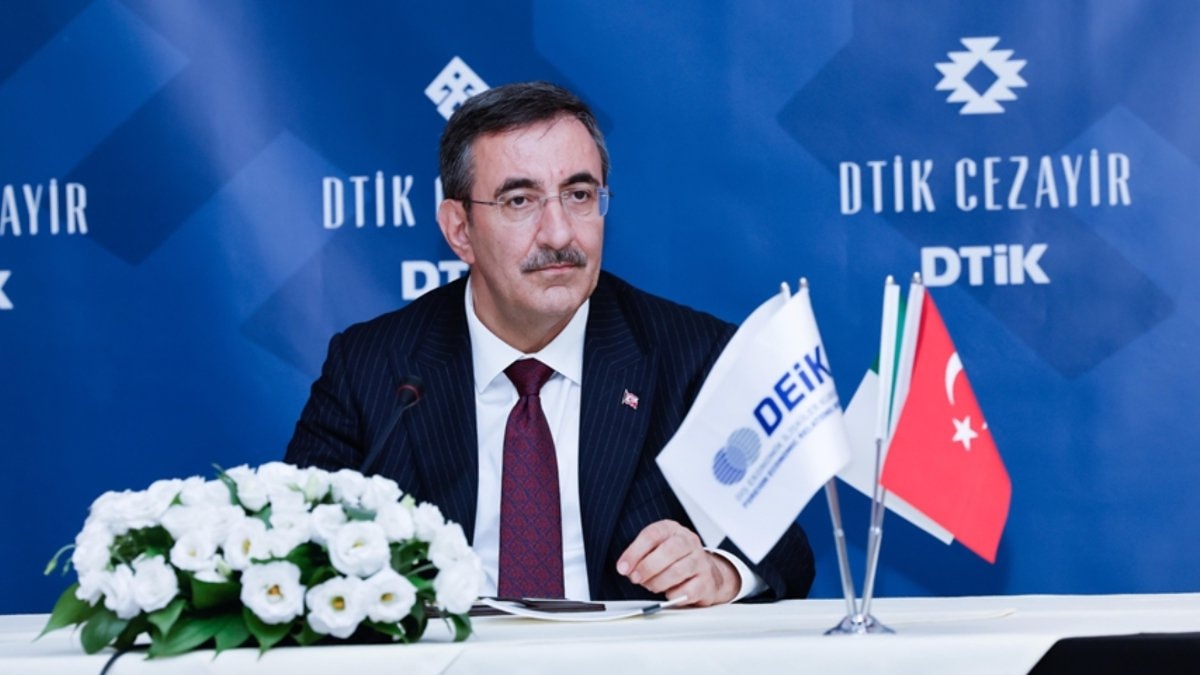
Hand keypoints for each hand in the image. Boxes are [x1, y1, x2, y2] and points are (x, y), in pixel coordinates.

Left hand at [616, 520, 738, 606]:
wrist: (707, 573)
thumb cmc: (676, 560)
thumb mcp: (657, 550)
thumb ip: (640, 556)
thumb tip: (626, 569)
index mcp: (672, 530)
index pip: (652, 535)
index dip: (634, 552)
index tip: (623, 567)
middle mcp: (689, 542)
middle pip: (669, 550)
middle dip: (647, 567)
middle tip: (636, 578)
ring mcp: (700, 562)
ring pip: (677, 571)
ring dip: (658, 583)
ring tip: (651, 586)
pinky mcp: (706, 582)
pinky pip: (687, 591)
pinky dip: (673, 595)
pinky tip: (670, 592)